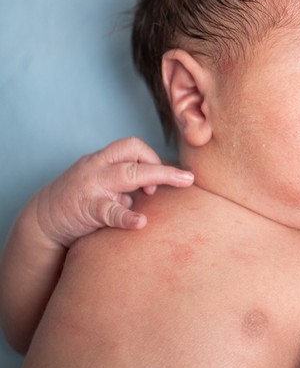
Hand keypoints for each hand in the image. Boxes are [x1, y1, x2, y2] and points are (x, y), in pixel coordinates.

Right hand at [36, 137, 193, 247]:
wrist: (43, 220)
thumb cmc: (81, 200)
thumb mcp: (103, 184)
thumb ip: (128, 183)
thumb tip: (160, 187)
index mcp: (102, 160)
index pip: (132, 146)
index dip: (151, 157)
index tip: (158, 182)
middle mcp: (97, 168)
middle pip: (133, 156)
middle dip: (163, 168)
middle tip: (188, 180)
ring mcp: (91, 187)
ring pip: (125, 175)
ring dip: (152, 180)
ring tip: (170, 191)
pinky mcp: (87, 210)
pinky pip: (110, 211)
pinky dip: (127, 216)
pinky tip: (140, 222)